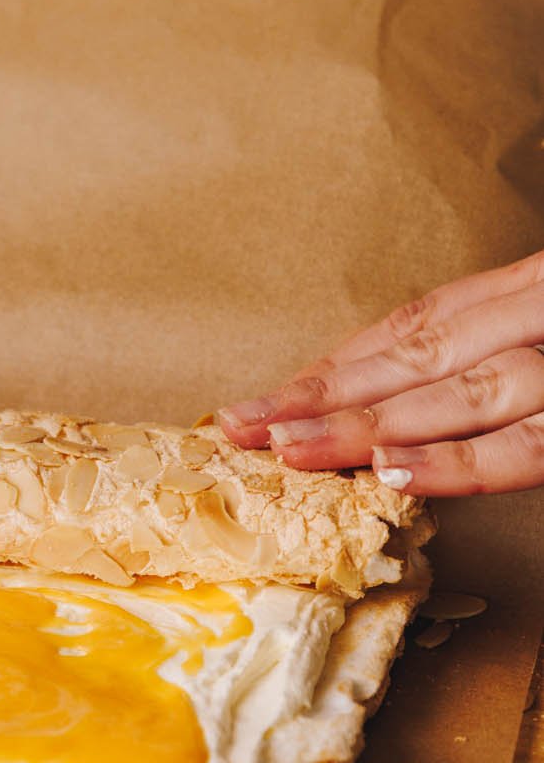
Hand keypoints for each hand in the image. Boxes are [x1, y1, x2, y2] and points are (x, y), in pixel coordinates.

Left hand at [217, 252, 543, 494]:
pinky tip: (389, 471)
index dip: (343, 363)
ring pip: (463, 393)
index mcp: (535, 291)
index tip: (273, 397)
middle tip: (247, 425)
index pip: (423, 325)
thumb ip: (501, 352)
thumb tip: (400, 410)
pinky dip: (457, 460)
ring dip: (371, 423)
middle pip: (422, 356)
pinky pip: (527, 445)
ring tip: (292, 448)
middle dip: (328, 395)